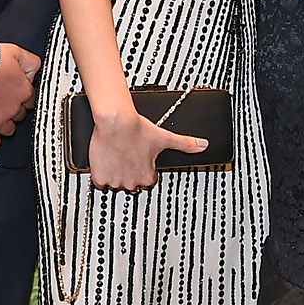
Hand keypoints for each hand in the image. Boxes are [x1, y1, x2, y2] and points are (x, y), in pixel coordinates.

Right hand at [0, 42, 39, 147]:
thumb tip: (36, 70)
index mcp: (23, 90)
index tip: (15, 93)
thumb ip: (30, 62)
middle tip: (2, 102)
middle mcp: (14, 108)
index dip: (21, 96)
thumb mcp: (14, 52)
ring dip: (3, 124)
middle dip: (12, 110)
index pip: (30, 99)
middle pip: (19, 115)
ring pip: (8, 129)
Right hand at [85, 99, 205, 192]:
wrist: (116, 121)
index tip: (139, 159)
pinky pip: (101, 182)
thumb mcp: (166, 137)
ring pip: (116, 184)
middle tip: (127, 156)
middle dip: (129, 172)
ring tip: (117, 157)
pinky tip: (106, 162)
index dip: (143, 169)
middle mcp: (132, 182)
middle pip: (130, 183)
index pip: (146, 181)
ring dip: (116, 174)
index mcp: (148, 177)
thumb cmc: (138, 128)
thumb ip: (185, 144)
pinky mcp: (100, 178)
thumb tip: (203, 145)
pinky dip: (102, 174)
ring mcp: (116, 181)